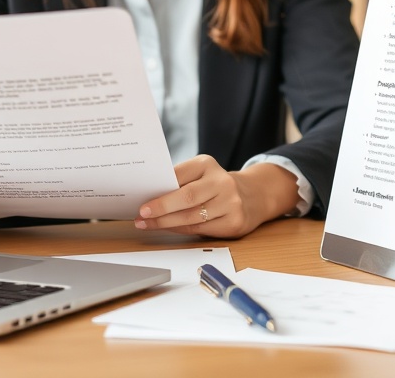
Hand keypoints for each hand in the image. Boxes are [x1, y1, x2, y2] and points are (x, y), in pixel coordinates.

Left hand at [133, 156, 299, 238]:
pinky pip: (201, 229)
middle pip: (187, 197)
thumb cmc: (216, 185)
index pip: (179, 176)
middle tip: (142, 215)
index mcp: (207, 164)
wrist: (252, 196)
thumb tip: (149, 195)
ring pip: (192, 217)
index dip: (159, 190)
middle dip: (161, 208)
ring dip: (166, 223)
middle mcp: (222, 182)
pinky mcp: (234, 222)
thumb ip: (180, 181)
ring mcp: (231, 203)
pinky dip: (181, 230)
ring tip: (148, 225)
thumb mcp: (201, 173)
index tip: (141, 200)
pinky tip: (168, 229)